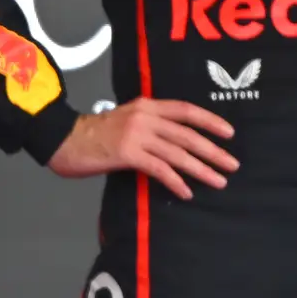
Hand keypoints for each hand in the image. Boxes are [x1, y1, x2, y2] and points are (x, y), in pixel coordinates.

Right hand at [46, 98, 240, 195]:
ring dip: (201, 169)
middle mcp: (144, 117)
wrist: (64, 138)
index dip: (209, 121)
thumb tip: (176, 143)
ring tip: (218, 181)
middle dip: (213, 151)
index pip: (185, 110)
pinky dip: (175, 181)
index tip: (229, 134)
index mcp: (145, 105)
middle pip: (187, 134)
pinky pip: (159, 169)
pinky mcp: (127, 153)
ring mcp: (136, 134)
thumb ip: (149, 126)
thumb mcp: (125, 120)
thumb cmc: (94, 134)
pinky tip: (186, 192)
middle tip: (232, 165)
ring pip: (177, 153)